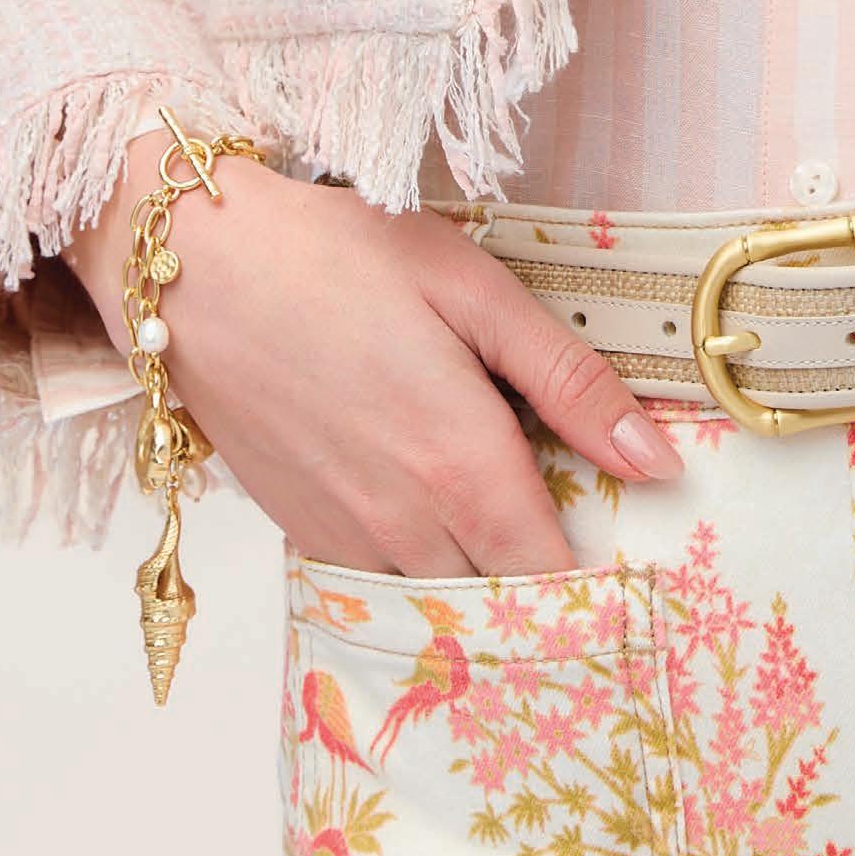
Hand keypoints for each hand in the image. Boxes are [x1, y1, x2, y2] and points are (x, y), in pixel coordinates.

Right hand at [62, 129, 682, 574]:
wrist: (196, 268)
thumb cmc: (341, 258)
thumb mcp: (476, 293)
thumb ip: (571, 382)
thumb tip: (657, 463)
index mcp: (462, 466)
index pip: (553, 576)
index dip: (598, 583)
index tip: (632, 565)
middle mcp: (404, 525)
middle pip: (498, 596)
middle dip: (542, 578)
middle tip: (576, 530)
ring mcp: (344, 539)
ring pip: (437, 597)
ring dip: (478, 577)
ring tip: (507, 518)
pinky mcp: (300, 532)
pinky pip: (378, 581)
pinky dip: (416, 564)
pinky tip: (429, 505)